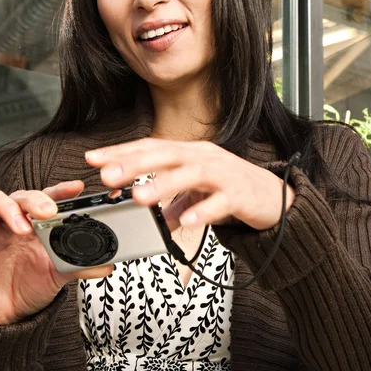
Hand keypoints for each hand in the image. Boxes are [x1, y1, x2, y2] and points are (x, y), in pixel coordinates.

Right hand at [0, 181, 113, 324]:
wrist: (6, 314)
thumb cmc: (31, 286)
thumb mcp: (58, 275)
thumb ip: (79, 266)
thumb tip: (107, 265)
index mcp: (38, 223)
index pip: (49, 198)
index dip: (61, 190)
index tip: (77, 187)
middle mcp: (15, 220)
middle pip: (23, 195)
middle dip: (37, 199)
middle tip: (49, 211)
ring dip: (9, 208)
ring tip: (22, 227)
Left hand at [85, 138, 294, 231]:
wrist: (277, 198)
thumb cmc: (234, 189)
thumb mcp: (198, 195)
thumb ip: (174, 206)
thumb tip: (153, 222)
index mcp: (190, 154)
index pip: (151, 148)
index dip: (121, 152)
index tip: (93, 159)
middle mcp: (204, 157)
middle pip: (166, 155)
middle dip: (135, 164)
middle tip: (107, 175)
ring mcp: (223, 174)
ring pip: (190, 174)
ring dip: (163, 186)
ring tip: (138, 198)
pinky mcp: (241, 194)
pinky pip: (220, 202)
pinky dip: (203, 211)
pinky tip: (187, 221)